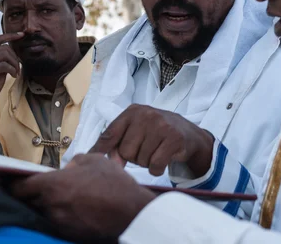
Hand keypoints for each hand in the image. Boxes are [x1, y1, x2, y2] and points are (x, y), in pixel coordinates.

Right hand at [0, 32, 22, 141]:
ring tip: (16, 73)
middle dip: (16, 58)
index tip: (22, 34)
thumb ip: (4, 60)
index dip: (10, 35)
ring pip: (5, 55)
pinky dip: (12, 70)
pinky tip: (13, 77)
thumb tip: (16, 53)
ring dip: (15, 64)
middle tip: (19, 69)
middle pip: (5, 48)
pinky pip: (4, 66)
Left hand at [12, 153, 155, 240]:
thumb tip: (69, 168)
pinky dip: (57, 214)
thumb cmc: (114, 184)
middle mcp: (52, 205)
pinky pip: (56, 221)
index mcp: (54, 185)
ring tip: (54, 197)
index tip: (4, 181)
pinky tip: (69, 208)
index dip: (10, 184)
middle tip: (23, 188)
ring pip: (42, 212)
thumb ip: (75, 162)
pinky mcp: (68, 232)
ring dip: (43, 205)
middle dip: (24, 195)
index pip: (19, 187)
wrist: (131, 211)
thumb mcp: (95, 160)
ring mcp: (59, 221)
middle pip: (27, 202)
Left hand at [90, 104, 214, 176]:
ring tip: (156, 152)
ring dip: (147, 163)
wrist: (189, 134)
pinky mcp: (174, 138)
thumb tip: (112, 164)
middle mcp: (145, 115)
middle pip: (125, 152)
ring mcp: (161, 125)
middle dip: (134, 157)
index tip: (90, 160)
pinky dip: (157, 169)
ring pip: (140, 160)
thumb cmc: (157, 133)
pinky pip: (155, 165)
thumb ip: (120, 143)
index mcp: (132, 112)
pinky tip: (163, 160)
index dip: (99, 150)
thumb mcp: (137, 130)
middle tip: (146, 150)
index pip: (110, 133)